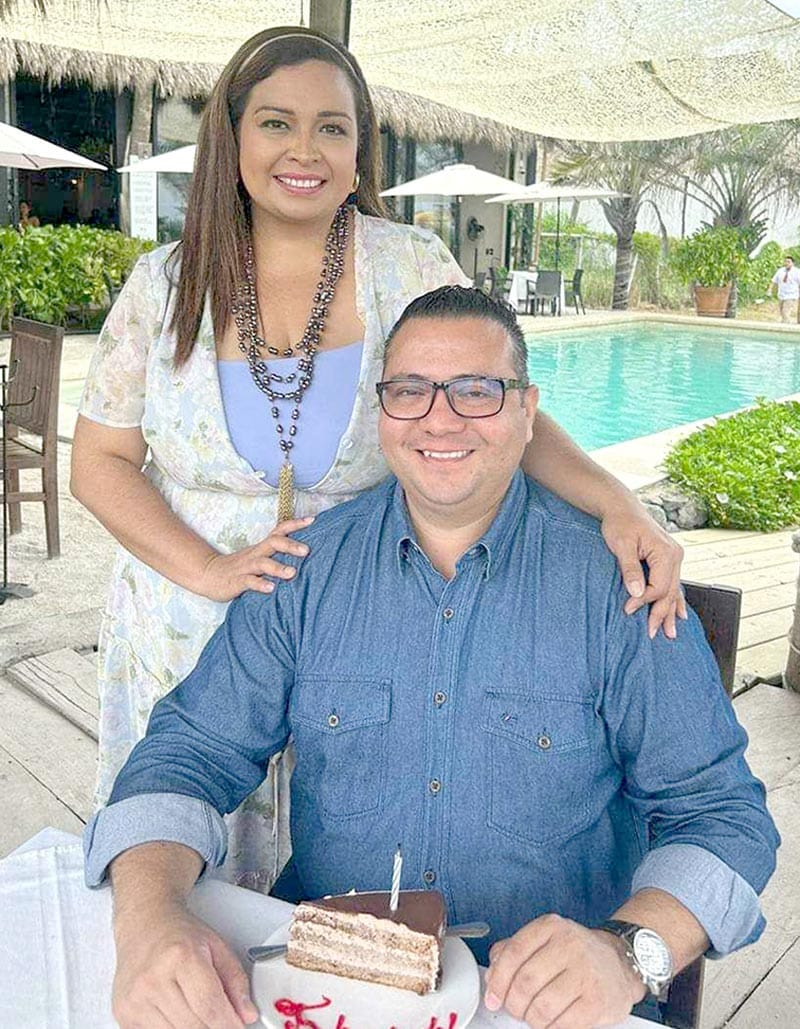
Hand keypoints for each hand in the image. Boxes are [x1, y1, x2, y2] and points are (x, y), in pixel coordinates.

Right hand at [112, 901, 258, 1028]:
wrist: (144, 925)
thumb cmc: (179, 934)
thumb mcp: (217, 947)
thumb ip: (236, 981)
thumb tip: (247, 1015)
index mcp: (181, 956)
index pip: (210, 1006)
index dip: (228, 1023)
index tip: (238, 1026)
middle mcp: (153, 978)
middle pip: (194, 1025)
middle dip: (213, 1027)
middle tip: (220, 1018)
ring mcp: (135, 999)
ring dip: (193, 1028)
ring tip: (196, 1010)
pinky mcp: (123, 1014)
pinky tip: (178, 1014)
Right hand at [198, 517, 314, 601]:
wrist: (208, 574)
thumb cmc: (239, 567)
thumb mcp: (258, 557)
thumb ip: (276, 555)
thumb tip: (305, 553)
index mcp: (262, 547)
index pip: (279, 531)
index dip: (295, 524)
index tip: (312, 520)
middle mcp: (255, 554)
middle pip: (273, 543)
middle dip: (290, 545)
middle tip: (306, 550)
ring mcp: (246, 567)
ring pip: (262, 563)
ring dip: (277, 568)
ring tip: (292, 573)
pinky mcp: (237, 581)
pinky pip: (249, 582)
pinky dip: (260, 584)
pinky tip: (271, 588)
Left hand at [483, 914, 645, 1028]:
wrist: (620, 963)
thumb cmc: (575, 955)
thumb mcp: (545, 941)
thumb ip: (513, 952)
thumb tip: (492, 977)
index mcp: (551, 927)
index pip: (513, 953)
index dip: (498, 980)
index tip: (493, 998)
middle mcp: (569, 944)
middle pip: (525, 982)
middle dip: (514, 1004)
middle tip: (515, 1009)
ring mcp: (586, 972)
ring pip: (542, 1007)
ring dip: (532, 1019)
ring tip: (534, 1016)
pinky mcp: (597, 1000)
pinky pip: (562, 1024)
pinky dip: (550, 1028)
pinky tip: (552, 1021)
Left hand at [600, 499, 686, 638]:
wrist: (621, 507)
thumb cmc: (620, 523)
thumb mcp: (622, 545)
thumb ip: (630, 569)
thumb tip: (636, 592)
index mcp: (666, 552)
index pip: (659, 586)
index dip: (643, 600)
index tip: (627, 609)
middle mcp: (675, 555)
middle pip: (670, 592)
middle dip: (661, 614)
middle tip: (653, 634)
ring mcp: (674, 558)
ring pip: (674, 590)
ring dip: (670, 612)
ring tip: (670, 632)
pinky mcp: (668, 559)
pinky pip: (673, 583)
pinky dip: (675, 599)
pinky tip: (679, 614)